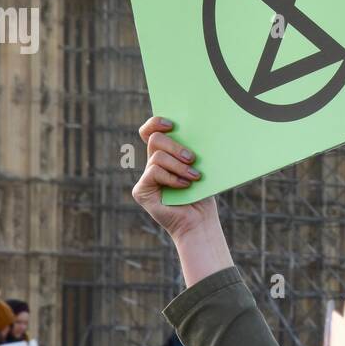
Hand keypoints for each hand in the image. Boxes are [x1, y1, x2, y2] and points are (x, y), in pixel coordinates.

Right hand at [132, 116, 217, 240]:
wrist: (200, 222)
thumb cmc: (203, 194)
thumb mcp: (199, 166)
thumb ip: (190, 149)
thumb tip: (194, 129)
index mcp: (165, 155)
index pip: (150, 131)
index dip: (156, 123)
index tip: (172, 123)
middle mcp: (152, 164)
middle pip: (154, 139)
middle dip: (174, 146)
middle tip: (191, 158)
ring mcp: (145, 178)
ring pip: (157, 156)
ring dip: (178, 165)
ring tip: (194, 176)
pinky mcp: (142, 191)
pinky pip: (154, 172)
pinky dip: (172, 178)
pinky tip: (185, 186)